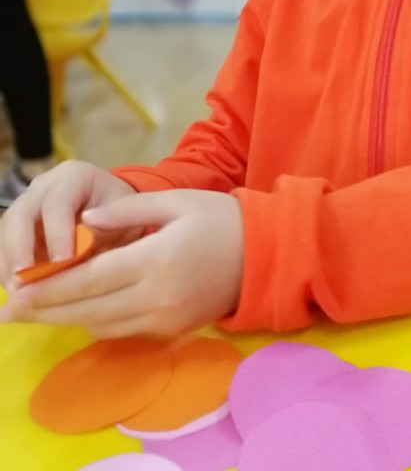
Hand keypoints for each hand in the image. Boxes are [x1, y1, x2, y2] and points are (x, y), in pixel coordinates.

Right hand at [0, 161, 137, 289]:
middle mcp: (44, 186)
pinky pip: (6, 245)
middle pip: (20, 214)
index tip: (62, 262)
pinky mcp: (20, 226)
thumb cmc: (123, 214)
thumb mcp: (125, 219)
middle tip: (24, 282)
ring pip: (7, 230)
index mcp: (74, 176)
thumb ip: (101, 233)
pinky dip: (9, 268)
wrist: (118, 211)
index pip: (57, 203)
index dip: (57, 234)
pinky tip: (19, 292)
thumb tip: (72, 258)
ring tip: (19, 293)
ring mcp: (28, 204)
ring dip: (9, 263)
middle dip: (19, 249)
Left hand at [0, 190, 243, 338]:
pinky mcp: (172, 331)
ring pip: (101, 325)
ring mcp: (165, 318)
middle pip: (87, 309)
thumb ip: (128, 210)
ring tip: (36, 310)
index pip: (89, 278)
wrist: (264, 254)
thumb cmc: (219, 218)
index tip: (16, 289)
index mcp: (157, 259)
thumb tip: (84, 222)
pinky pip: (122, 331)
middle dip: (44, 310)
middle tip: (9, 310)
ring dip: (66, 319)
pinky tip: (79, 310)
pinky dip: (95, 322)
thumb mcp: (176, 201)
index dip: (48, 287)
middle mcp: (158, 296)